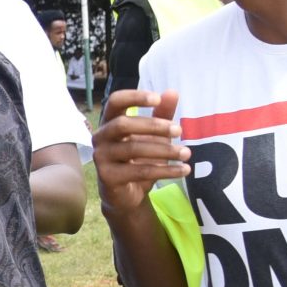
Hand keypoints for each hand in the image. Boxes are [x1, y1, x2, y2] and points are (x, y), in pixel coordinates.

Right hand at [92, 89, 187, 217]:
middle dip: (154, 126)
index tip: (157, 99)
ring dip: (165, 150)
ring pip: (133, 149)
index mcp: (110, 122)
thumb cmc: (138, 160)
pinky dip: (165, 171)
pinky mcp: (108, 177)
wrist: (127, 194)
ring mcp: (101, 158)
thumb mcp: (153, 136)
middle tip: (179, 130)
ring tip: (186, 153)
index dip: (134, 97)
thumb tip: (172, 92)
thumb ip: (161, 115)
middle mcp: (100, 137)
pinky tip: (183, 170)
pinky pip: (139, 171)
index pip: (115, 101)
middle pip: (123, 124)